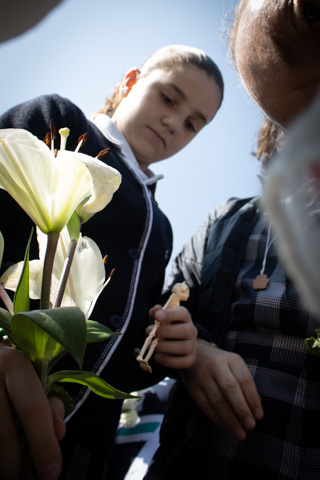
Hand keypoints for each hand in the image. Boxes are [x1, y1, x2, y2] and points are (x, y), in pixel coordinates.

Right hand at [0, 344, 64, 479]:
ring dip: (3, 467)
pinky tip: (2, 464)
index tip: (52, 472)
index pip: (32, 406)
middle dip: (19, 466)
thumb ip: (48, 401)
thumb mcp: (31, 377)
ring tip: (13, 476)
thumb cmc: (11, 372)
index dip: (44, 443)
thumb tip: (59, 432)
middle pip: (5, 433)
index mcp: (14, 364)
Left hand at [147, 305, 196, 369]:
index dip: (170, 314)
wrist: (174, 344)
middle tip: (152, 334)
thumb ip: (155, 313)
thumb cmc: (165, 328)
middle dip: (166, 332)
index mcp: (184, 317)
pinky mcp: (190, 359)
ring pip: (184, 347)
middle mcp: (192, 330)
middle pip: (186, 330)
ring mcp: (192, 345)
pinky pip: (183, 362)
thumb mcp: (159, 319)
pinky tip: (157, 357)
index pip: (183, 313)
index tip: (157, 316)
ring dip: (165, 347)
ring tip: (152, 346)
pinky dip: (168, 361)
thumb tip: (156, 309)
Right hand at [181, 343, 263, 440]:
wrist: (196, 356)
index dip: (253, 399)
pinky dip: (217, 419)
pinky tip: (226, 427)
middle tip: (251, 426)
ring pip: (217, 401)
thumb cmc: (222, 365)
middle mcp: (216, 366)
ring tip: (240, 434)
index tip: (259, 416)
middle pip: (230, 389)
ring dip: (230, 420)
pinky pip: (206, 406)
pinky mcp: (193, 388)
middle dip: (242, 410)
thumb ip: (246, 384)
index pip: (244, 380)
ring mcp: (203, 377)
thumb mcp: (235, 366)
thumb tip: (256, 408)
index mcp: (231, 360)